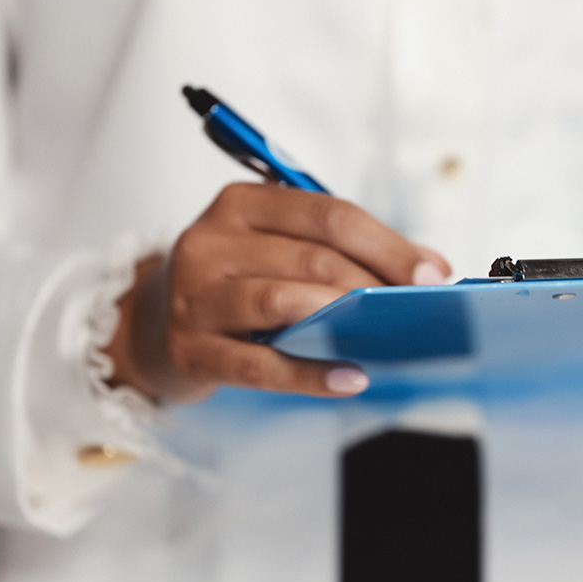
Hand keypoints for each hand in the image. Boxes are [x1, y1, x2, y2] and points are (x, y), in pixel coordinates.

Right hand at [104, 182, 449, 402]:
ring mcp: (195, 297)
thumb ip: (341, 248)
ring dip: (344, 317)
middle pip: (312, 257)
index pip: (327, 214)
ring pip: (283, 301)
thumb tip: (429, 267)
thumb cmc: (230, 283)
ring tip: (386, 334)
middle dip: (374, 284)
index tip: (433, 272)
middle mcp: (211, 241)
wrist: (150, 328)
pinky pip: (261, 365)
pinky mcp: (192, 349)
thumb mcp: (274, 248)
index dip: (387, 244)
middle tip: (417, 309)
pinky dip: (311, 373)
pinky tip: (350, 377)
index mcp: (240, 204)